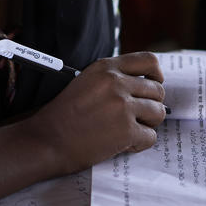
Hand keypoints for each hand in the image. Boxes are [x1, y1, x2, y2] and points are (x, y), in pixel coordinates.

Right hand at [23, 52, 166, 176]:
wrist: (48, 139)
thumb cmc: (64, 115)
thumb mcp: (86, 81)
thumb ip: (113, 78)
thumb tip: (144, 84)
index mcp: (106, 68)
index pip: (149, 61)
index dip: (157, 75)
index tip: (153, 85)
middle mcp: (117, 83)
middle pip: (157, 90)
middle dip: (151, 105)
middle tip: (137, 117)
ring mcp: (123, 106)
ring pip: (158, 113)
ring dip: (148, 124)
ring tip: (129, 131)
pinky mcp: (126, 130)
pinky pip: (151, 137)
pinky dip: (139, 144)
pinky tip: (122, 144)